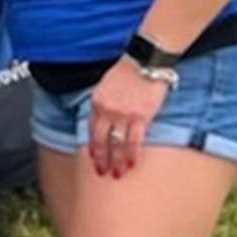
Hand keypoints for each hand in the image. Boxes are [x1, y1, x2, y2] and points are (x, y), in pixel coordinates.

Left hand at [88, 55, 169, 178]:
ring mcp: (123, 115)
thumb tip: (103, 118)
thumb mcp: (106, 85)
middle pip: (101, 140)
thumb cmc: (127, 72)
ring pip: (117, 144)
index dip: (92, 147)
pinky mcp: (140, 117)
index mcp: (96, 102)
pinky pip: (134, 141)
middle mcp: (107, 110)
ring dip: (117, 161)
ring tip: (117, 174)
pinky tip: (132, 164)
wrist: (145, 62)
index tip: (93, 159)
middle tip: (102, 173)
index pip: (91, 130)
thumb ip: (103, 103)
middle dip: (101, 159)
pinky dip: (133, 154)